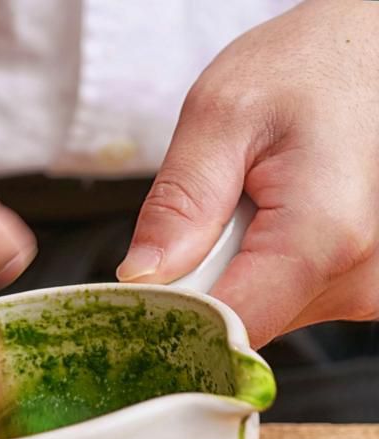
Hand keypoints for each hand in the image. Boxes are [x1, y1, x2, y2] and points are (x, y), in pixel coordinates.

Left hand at [118, 0, 378, 347]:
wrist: (368, 52)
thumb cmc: (308, 67)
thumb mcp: (221, 115)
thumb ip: (179, 202)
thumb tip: (142, 276)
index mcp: (324, 238)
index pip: (228, 326)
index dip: (174, 316)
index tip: (144, 286)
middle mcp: (360, 276)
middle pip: (242, 322)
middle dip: (202, 281)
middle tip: (209, 212)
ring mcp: (368, 285)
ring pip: (261, 312)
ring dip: (233, 270)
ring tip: (250, 202)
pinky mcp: (361, 283)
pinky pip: (284, 297)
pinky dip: (260, 265)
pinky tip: (271, 217)